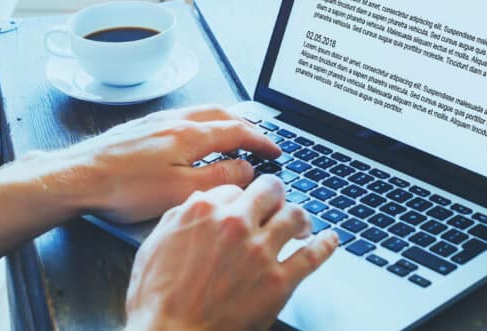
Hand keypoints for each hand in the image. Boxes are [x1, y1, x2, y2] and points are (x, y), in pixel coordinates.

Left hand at [52, 106, 281, 222]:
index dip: (261, 141)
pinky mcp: (139, 128)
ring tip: (234, 135)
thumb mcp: (180, 191)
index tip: (275, 150)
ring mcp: (155, 121)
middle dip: (245, 125)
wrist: (78, 177)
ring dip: (223, 121)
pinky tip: (194, 138)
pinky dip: (201, 124)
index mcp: (189, 134)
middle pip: (220, 113)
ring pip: (200, 113)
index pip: (237, 131)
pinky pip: (181, 118)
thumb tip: (247, 168)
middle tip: (260, 139)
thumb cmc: (123, 188)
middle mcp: (173, 120)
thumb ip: (219, 179)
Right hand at [125, 175, 338, 330]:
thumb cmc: (158, 298)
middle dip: (275, 194)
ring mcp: (260, 252)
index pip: (233, 188)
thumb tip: (198, 204)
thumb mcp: (156, 244)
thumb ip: (180, 217)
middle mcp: (235, 224)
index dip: (240, 197)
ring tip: (302, 223)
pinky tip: (330, 239)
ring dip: (300, 217)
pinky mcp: (279, 282)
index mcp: (204, 211)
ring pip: (295, 216)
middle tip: (277, 201)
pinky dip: (326, 245)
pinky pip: (313, 256)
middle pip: (269, 191)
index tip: (245, 204)